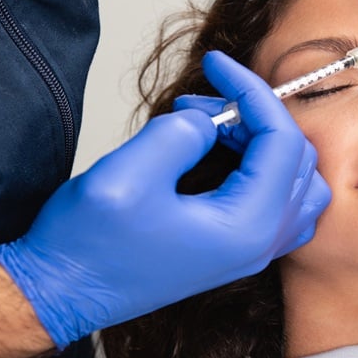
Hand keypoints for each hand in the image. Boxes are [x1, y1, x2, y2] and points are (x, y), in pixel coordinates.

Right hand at [0, 51, 330, 347]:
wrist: (63, 293)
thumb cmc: (87, 247)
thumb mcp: (127, 176)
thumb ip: (179, 135)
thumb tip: (209, 121)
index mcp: (247, 227)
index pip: (282, 141)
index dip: (252, 91)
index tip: (217, 64)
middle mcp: (261, 242)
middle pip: (294, 157)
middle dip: (251, 115)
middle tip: (198, 103)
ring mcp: (252, 248)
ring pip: (292, 177)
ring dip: (257, 139)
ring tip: (203, 125)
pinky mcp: (235, 247)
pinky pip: (277, 199)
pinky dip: (259, 165)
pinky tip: (218, 151)